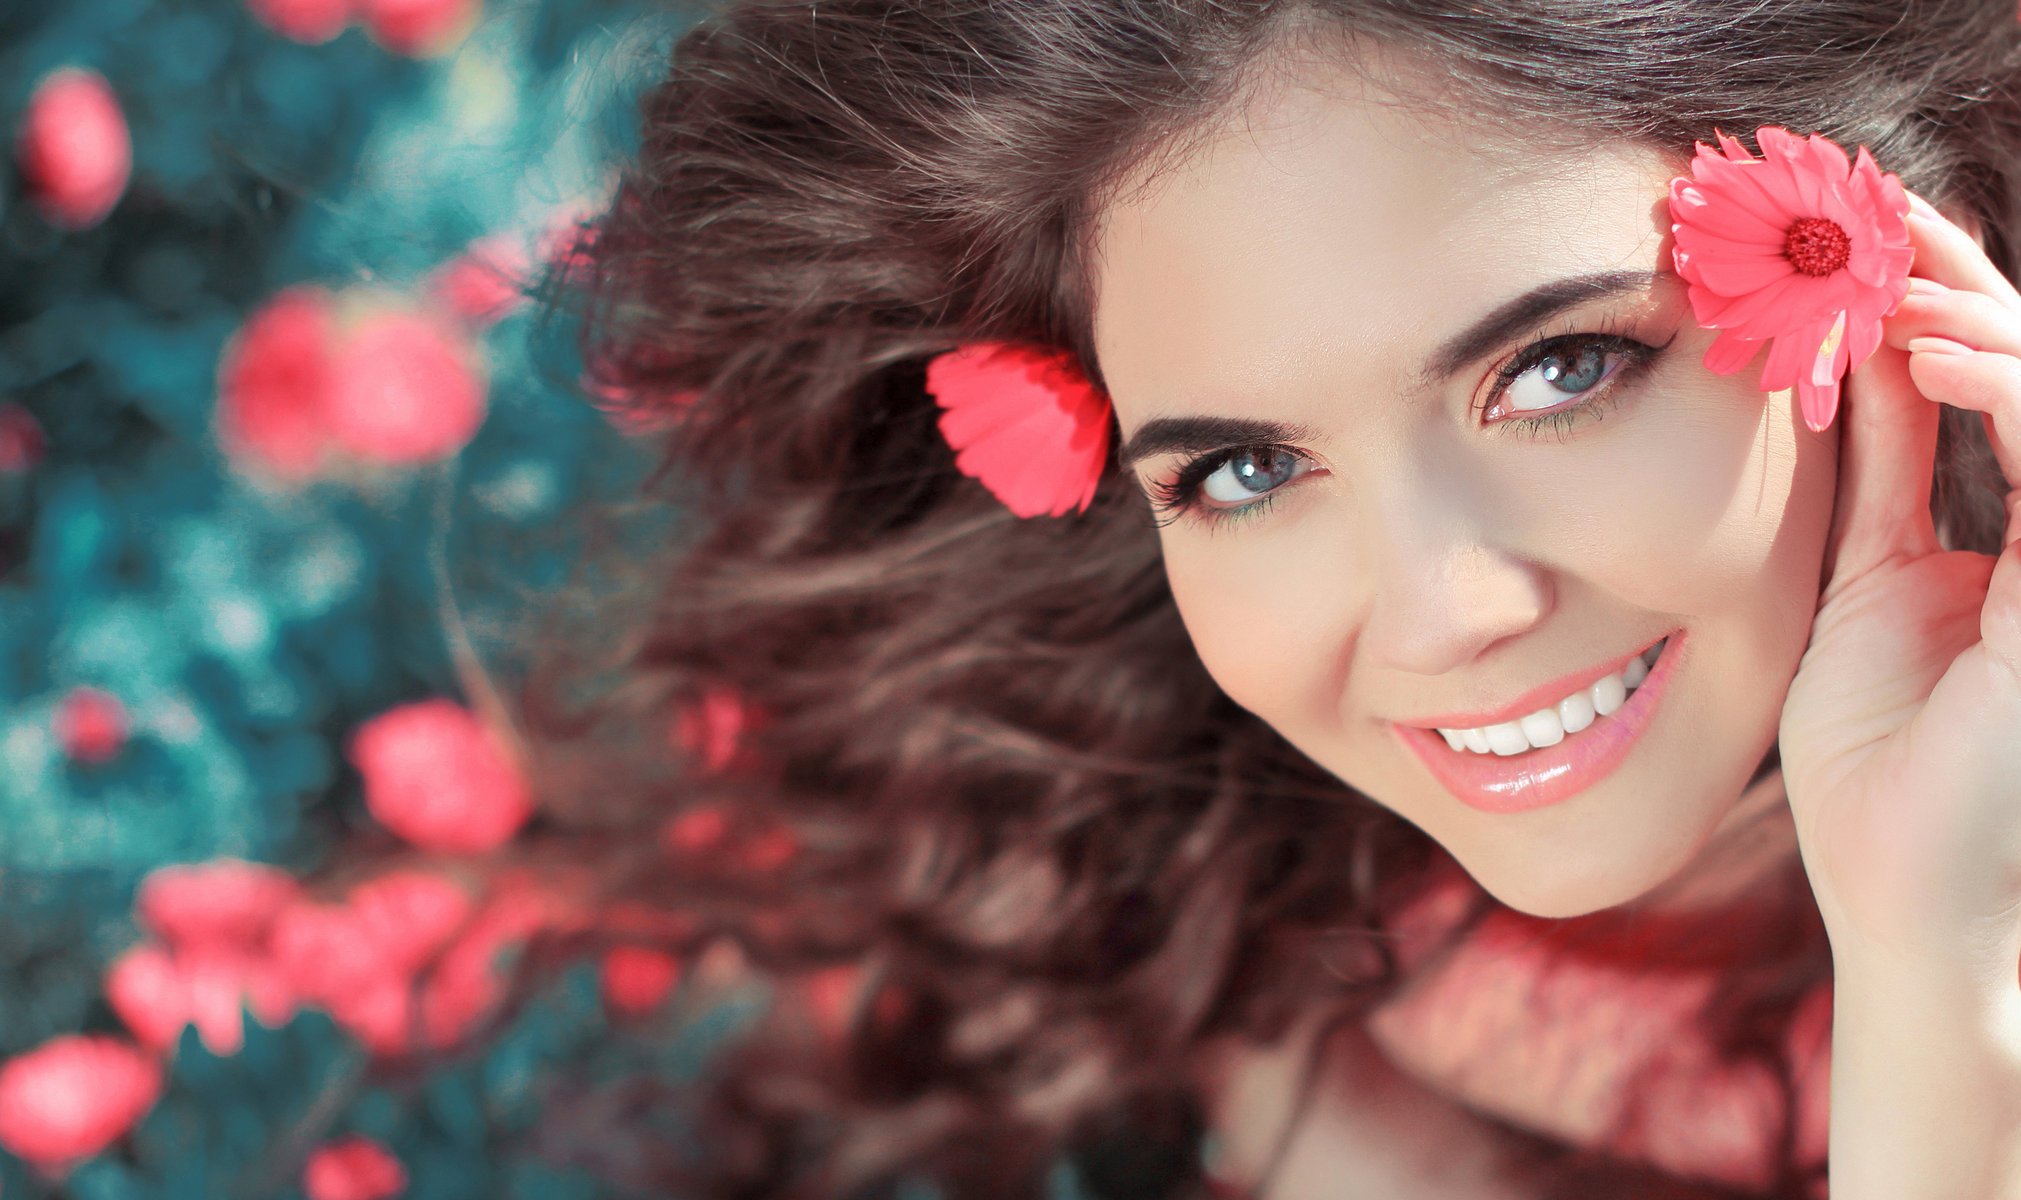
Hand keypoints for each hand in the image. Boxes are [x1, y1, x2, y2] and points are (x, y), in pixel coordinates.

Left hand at [1776, 191, 2020, 992]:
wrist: (1904, 891)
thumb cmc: (1880, 767)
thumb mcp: (1866, 583)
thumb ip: (1884, 475)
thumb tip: (1863, 364)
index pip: (1997, 379)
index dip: (1938, 294)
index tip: (1861, 232)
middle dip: (1955, 275)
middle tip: (1866, 214)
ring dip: (1979, 315)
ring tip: (1881, 286)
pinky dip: (2010, 384)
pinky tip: (1930, 354)